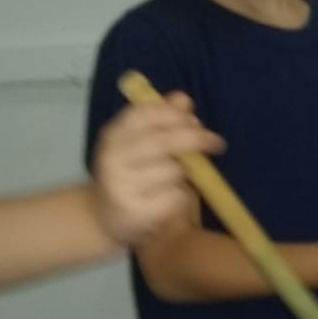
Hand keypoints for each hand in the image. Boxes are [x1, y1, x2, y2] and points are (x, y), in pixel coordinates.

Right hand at [91, 92, 223, 245]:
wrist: (101, 218)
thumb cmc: (127, 174)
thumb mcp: (136, 143)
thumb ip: (160, 119)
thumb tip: (184, 100)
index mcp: (113, 136)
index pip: (146, 113)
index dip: (175, 114)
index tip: (196, 120)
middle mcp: (114, 159)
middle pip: (163, 140)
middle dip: (195, 138)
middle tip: (216, 142)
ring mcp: (124, 187)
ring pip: (173, 170)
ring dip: (186, 172)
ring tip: (178, 178)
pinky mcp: (138, 212)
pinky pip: (175, 196)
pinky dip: (181, 195)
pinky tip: (171, 198)